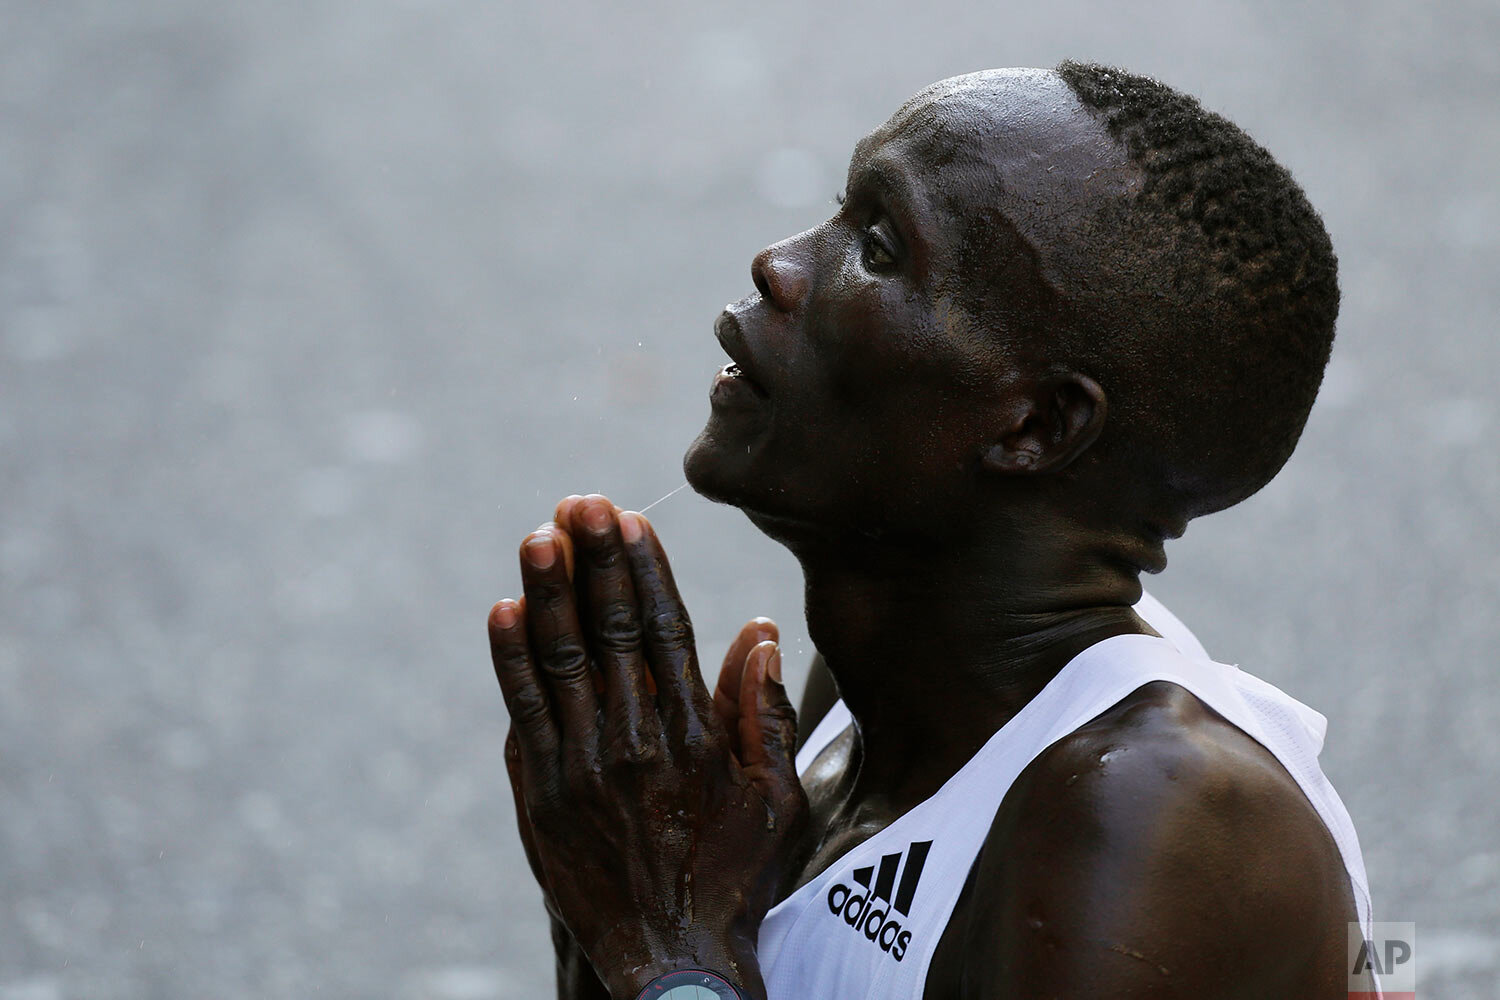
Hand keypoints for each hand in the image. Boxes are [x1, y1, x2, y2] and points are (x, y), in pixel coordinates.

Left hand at [488, 495, 806, 999]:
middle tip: (577, 502)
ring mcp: (579, 771)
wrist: (669, 966)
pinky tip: (504, 613)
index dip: (644, 571)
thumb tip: (758, 631)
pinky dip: (511, 662)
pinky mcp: (539, 797)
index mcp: (692, 738)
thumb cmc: (733, 880)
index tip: (629, 520)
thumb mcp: (776, 801)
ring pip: (558, 663)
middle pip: (607, 633)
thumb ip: (766, 714)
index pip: (664, 631)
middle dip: (592, 561)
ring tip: (536, 536)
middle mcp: (633, 745)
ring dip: (546, 595)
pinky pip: (522, 714)